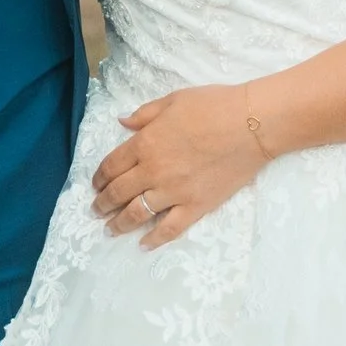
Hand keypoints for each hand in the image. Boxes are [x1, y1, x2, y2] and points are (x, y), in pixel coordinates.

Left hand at [87, 83, 270, 248]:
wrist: (250, 125)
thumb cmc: (213, 106)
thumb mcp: (172, 100)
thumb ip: (144, 115)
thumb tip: (120, 122)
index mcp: (145, 143)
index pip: (112, 165)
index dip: (99, 177)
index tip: (95, 184)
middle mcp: (153, 171)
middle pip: (118, 192)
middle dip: (102, 203)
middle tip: (96, 211)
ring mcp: (174, 192)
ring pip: (137, 213)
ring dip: (119, 223)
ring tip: (110, 229)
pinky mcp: (196, 206)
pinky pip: (169, 228)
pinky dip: (154, 239)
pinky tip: (143, 245)